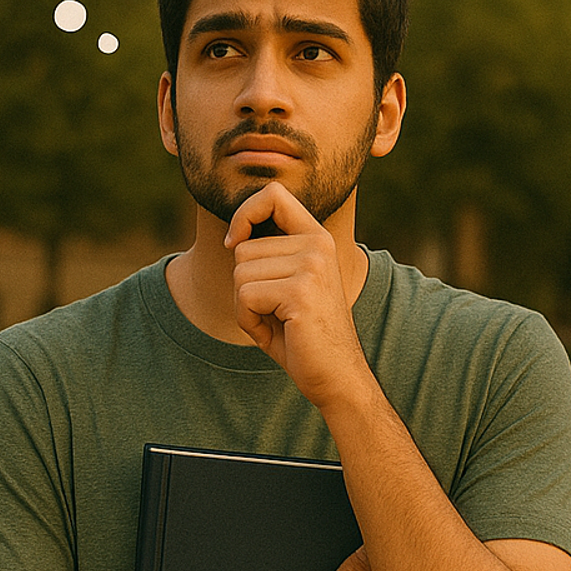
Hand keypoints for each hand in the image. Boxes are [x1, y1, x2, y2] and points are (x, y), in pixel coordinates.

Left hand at [225, 183, 375, 410]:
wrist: (337, 376)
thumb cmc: (304, 334)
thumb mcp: (288, 285)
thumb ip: (268, 258)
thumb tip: (233, 239)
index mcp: (317, 237)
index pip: (273, 194)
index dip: (244, 213)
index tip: (234, 241)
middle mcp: (317, 244)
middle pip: (243, 249)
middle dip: (243, 286)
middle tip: (272, 311)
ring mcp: (311, 266)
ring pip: (240, 274)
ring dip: (245, 306)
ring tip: (276, 321)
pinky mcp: (300, 291)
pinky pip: (244, 297)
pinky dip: (248, 321)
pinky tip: (276, 331)